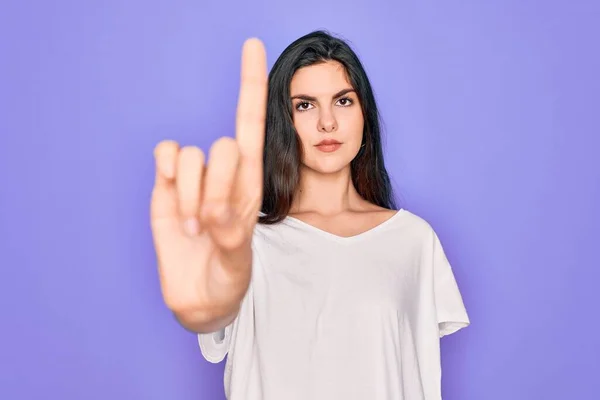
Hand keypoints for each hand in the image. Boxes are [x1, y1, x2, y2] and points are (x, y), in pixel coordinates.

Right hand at [150, 38, 266, 319]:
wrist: (199, 296)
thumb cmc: (228, 275)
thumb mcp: (237, 262)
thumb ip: (231, 236)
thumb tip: (216, 210)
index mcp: (250, 183)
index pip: (253, 126)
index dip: (252, 85)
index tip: (252, 45)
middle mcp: (223, 173)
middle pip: (223, 146)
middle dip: (216, 189)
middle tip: (210, 223)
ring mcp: (193, 178)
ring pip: (191, 155)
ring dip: (190, 197)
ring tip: (194, 227)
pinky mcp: (166, 185)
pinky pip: (166, 154)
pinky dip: (168, 172)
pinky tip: (172, 197)